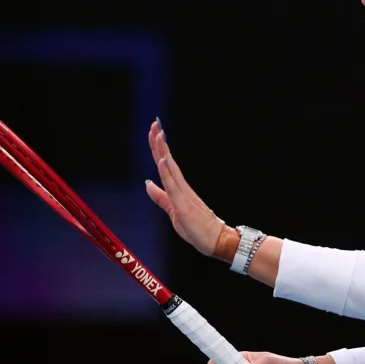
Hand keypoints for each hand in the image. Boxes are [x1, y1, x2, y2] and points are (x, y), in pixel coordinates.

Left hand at [144, 119, 232, 256]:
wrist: (216, 240)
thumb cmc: (197, 228)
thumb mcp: (173, 210)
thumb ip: (161, 197)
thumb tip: (147, 182)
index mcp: (178, 188)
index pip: (165, 163)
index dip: (158, 148)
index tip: (155, 131)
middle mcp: (181, 187)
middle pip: (167, 160)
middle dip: (159, 142)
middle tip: (155, 123)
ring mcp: (183, 194)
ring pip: (170, 168)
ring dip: (163, 151)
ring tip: (158, 134)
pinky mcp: (183, 204)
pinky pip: (173, 186)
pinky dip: (167, 172)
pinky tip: (163, 160)